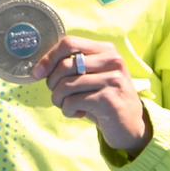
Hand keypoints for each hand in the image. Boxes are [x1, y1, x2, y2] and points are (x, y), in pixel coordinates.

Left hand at [32, 36, 149, 153]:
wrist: (131, 127)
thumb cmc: (104, 98)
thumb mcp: (93, 76)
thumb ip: (73, 66)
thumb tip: (40, 68)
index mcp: (106, 50)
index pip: (69, 43)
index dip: (49, 57)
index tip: (38, 72)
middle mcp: (112, 61)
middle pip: (65, 65)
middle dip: (52, 83)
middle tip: (58, 95)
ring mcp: (112, 80)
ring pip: (66, 85)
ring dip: (59, 100)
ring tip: (67, 106)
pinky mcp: (108, 100)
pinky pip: (73, 102)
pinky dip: (68, 111)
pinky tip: (78, 114)